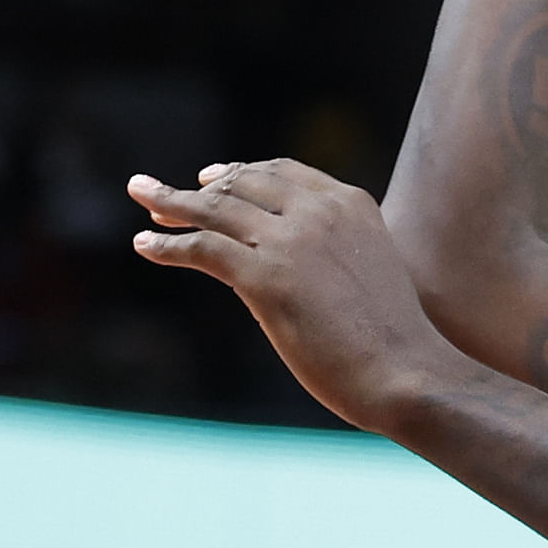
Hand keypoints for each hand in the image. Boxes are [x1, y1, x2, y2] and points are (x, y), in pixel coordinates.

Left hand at [129, 160, 468, 432]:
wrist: (405, 374)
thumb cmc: (394, 342)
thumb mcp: (371, 273)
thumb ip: (340, 253)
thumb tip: (303, 270)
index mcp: (349, 203)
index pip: (283, 173)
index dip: (242, 173)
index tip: (213, 178)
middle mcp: (318, 211)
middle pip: (243, 184)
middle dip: (201, 187)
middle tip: (165, 195)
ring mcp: (290, 241)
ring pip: (215, 209)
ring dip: (170, 202)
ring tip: (141, 196)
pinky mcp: (265, 277)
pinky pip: (202, 248)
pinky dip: (167, 245)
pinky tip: (145, 246)